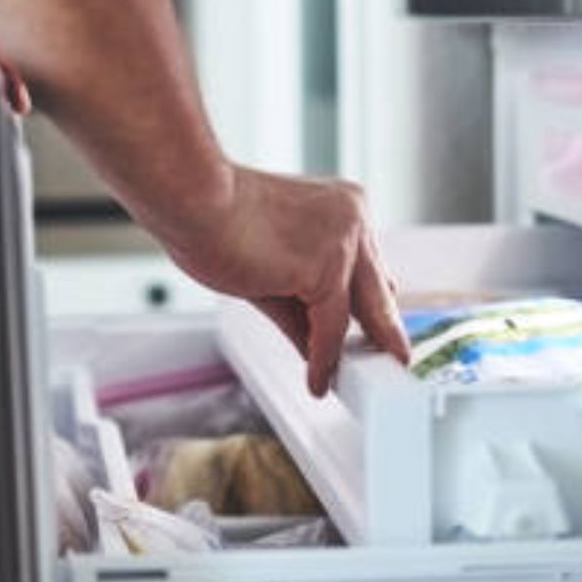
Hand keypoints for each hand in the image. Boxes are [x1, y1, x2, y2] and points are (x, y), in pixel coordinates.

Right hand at [163, 167, 411, 395]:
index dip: (370, 304)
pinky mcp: (327, 268)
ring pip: (362, 311)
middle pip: (378, 290)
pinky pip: (332, 327)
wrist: (190, 198)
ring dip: (354, 352)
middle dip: (383, 331)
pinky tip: (317, 380)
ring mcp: (344, 241)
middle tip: (391, 362)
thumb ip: (297, 309)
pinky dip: (324, 358)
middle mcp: (352, 218)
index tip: (370, 333)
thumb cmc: (213, 219)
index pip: (368, 267)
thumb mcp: (268, 269)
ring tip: (353, 383)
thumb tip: (314, 348)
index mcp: (340, 207)